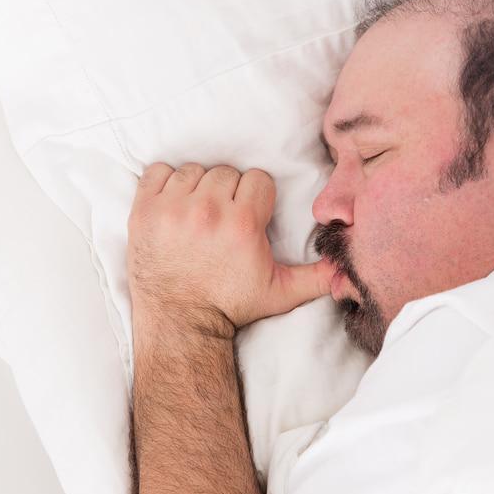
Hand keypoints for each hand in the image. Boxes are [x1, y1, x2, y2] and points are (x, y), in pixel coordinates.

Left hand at [127, 162, 335, 336]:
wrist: (181, 323)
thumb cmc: (232, 306)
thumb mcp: (283, 293)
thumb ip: (319, 277)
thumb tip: (350, 270)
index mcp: (242, 224)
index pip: (258, 179)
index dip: (256, 199)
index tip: (250, 218)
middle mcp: (207, 211)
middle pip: (227, 172)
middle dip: (229, 192)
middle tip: (224, 218)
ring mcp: (172, 209)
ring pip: (194, 170)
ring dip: (198, 187)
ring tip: (199, 213)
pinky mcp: (144, 211)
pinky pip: (157, 172)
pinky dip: (166, 184)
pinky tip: (175, 205)